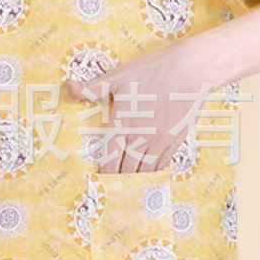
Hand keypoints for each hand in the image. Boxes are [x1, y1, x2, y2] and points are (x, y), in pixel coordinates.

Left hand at [64, 37, 219, 173]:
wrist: (190, 71)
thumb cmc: (153, 71)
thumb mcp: (118, 77)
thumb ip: (93, 88)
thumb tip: (69, 86)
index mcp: (122, 125)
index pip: (110, 159)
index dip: (104, 174)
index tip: (99, 182)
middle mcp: (140, 138)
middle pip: (127, 170)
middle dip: (119, 180)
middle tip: (113, 189)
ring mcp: (160, 141)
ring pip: (145, 171)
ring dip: (137, 180)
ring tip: (130, 188)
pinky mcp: (176, 140)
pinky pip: (163, 164)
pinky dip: (155, 173)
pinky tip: (151, 176)